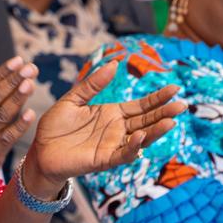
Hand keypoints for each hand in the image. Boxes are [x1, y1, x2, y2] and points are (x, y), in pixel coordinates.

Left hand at [25, 63, 184, 195]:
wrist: (40, 150)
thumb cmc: (55, 126)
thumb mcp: (73, 99)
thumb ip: (92, 84)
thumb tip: (114, 63)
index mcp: (112, 114)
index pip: (141, 105)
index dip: (157, 98)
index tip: (174, 88)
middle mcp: (117, 130)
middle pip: (146, 120)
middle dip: (164, 113)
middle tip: (182, 104)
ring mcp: (113, 145)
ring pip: (140, 138)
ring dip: (155, 131)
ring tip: (170, 121)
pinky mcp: (103, 159)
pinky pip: (122, 154)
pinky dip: (133, 147)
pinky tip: (141, 136)